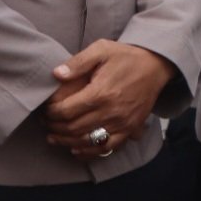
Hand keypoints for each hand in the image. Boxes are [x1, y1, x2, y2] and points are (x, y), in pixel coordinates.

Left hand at [43, 41, 176, 160]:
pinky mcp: (130, 128)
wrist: (156, 65)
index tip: (44, 110)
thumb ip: (78, 62)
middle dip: (54, 128)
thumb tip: (56, 74)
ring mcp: (122, 122)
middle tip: (45, 123)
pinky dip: (89, 152)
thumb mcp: (101, 49)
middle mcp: (111, 111)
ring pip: (87, 141)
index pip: (66, 111)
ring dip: (67, 142)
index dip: (50, 113)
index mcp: (101, 93)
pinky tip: (77, 149)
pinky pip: (107, 147)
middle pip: (73, 128)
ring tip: (54, 137)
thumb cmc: (126, 57)